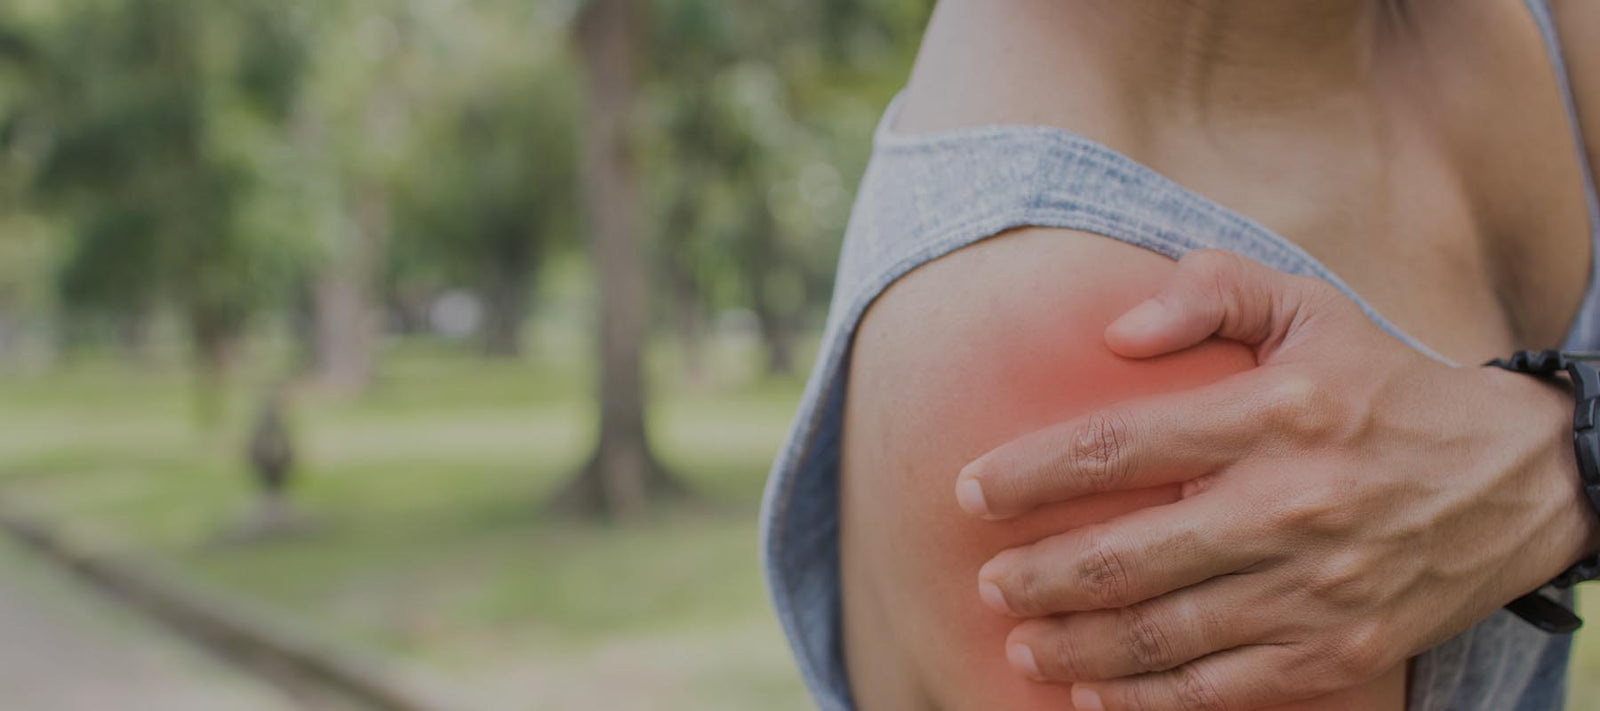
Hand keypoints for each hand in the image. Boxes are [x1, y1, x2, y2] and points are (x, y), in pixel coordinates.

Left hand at [954, 250, 1599, 710]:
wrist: (1517, 482)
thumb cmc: (1386, 386)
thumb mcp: (1308, 308)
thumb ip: (1208, 292)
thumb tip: (1113, 330)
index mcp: (1272, 414)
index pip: (1117, 445)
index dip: (1029, 474)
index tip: (970, 491)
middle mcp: (1288, 506)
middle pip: (1125, 555)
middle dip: (1038, 576)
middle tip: (989, 583)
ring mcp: (1313, 589)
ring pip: (1162, 634)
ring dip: (1075, 648)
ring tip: (1022, 644)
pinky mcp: (1338, 651)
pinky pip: (1220, 688)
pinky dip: (1147, 701)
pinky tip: (1093, 694)